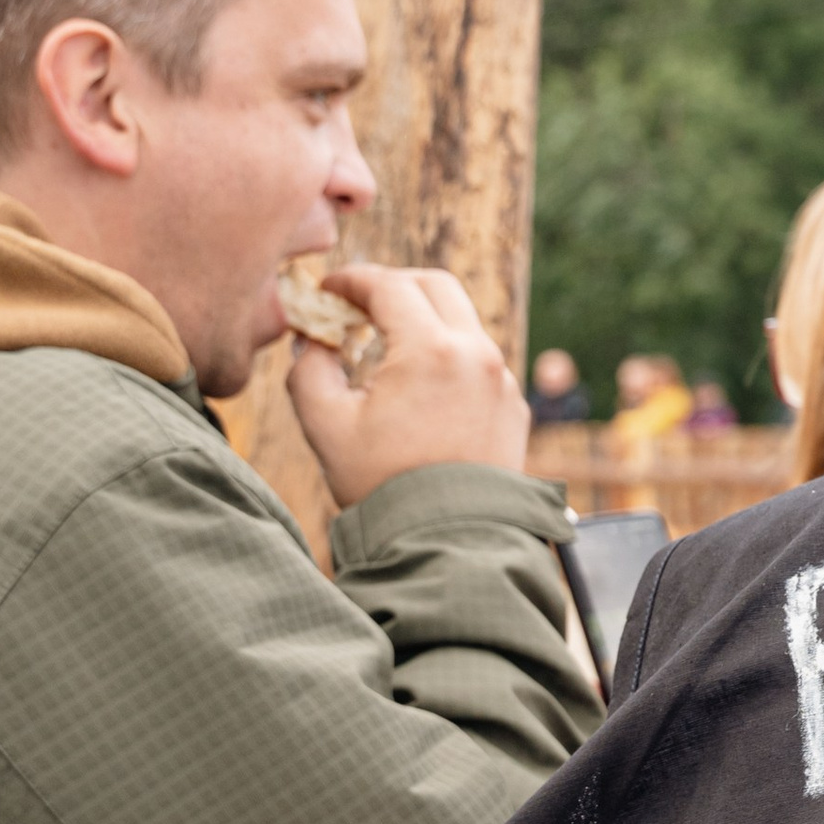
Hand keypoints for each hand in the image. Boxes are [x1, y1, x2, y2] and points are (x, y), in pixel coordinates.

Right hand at [284, 264, 529, 508]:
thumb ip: (308, 369)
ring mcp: (503, 380)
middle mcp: (477, 355)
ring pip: (462, 323)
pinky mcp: (514, 407)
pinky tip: (418, 386)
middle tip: (358, 305)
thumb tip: (313, 340)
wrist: (450, 543)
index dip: (351, 280)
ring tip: (383, 347)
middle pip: (436, 286)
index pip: (390, 286)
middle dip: (393, 285)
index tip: (327, 289)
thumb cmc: (384, 487)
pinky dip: (447, 356)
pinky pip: (479, 361)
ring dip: (423, 320)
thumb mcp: (326, 426)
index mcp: (432, 350)